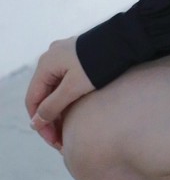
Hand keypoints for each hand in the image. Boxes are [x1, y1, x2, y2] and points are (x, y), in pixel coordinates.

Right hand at [25, 37, 94, 151]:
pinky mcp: (77, 57)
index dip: (40, 123)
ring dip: (60, 110)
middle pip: (43, 95)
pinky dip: (67, 98)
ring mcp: (64, 56)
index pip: (33, 100)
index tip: (54, 140)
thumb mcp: (74, 88)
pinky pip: (65, 82)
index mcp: (45, 64)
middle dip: (51, 119)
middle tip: (62, 139)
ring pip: (54, 89)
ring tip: (70, 129)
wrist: (127, 38)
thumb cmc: (100, 62)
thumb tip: (35, 122)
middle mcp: (51, 57)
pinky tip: (76, 111)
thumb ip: (53, 106)